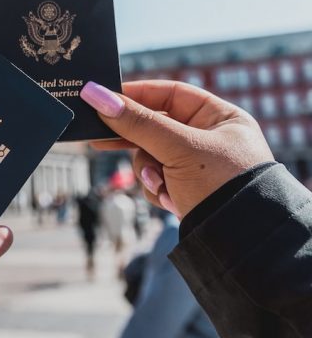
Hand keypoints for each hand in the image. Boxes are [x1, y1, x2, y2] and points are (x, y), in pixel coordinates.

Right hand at [80, 80, 272, 218]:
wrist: (241, 243)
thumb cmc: (221, 185)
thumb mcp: (178, 148)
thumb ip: (137, 122)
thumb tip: (95, 94)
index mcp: (220, 117)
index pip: (170, 94)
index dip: (137, 95)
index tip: (103, 98)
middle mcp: (210, 138)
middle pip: (156, 127)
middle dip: (136, 142)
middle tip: (99, 139)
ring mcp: (198, 166)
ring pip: (151, 157)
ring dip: (149, 172)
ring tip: (161, 185)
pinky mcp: (188, 190)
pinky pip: (157, 180)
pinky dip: (158, 189)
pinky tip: (171, 201)